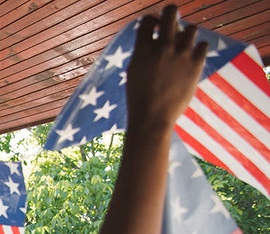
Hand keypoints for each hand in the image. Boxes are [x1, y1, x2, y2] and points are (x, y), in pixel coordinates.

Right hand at [127, 5, 207, 128]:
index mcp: (142, 48)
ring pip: (191, 28)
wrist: (152, 117)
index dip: (152, 21)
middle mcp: (162, 46)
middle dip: (171, 14)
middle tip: (171, 25)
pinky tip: (192, 60)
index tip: (155, 29)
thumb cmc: (139, 97)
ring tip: (183, 48)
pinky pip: (203, 44)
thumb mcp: (134, 70)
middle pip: (171, 11)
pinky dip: (199, 49)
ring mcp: (180, 54)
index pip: (148, 19)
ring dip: (187, 35)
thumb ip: (143, 51)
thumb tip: (154, 38)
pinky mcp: (196, 64)